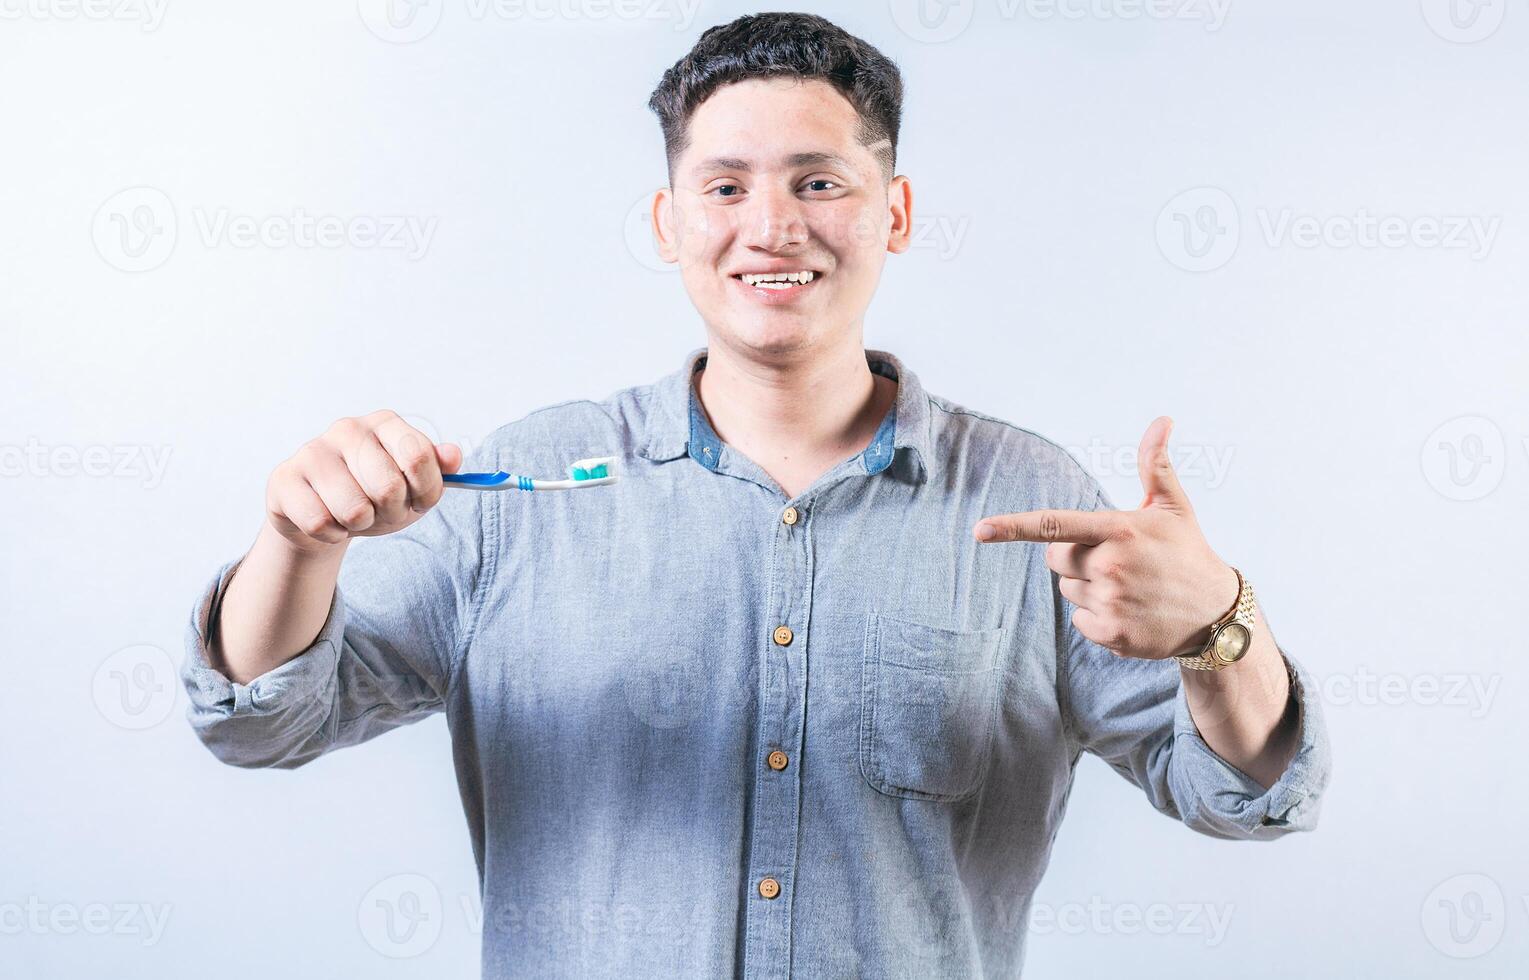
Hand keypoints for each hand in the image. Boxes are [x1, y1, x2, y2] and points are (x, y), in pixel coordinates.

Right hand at [265, 410, 461, 554]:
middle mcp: (348, 429)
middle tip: (382, 511)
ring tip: (355, 515)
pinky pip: (320, 523)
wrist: (322, 515)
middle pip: (389, 486)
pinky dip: (332, 534)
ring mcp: (312, 451)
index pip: (419, 456)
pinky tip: (329, 521)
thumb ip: (437, 470)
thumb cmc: (373, 495)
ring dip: (361, 525)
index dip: (425, 491)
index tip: (418, 501)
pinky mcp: (284, 478)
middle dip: (392, 512)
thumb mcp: (413, 485)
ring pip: (354, 509)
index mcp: (385, 423)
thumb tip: (453, 456)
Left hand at [972, 416, 1237, 660]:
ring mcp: (1111, 602)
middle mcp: (1111, 565)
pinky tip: (1130, 611)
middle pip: (1054, 559)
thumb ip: (1156, 464)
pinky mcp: (1113, 633)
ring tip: (1128, 587)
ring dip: (1089, 588)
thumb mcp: (1173, 507)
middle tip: (1115, 561)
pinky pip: (1080, 621)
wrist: (1216, 614)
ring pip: (1067, 590)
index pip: (1054, 526)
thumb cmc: (1187, 552)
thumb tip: (1162, 419)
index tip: (980, 530)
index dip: (1013, 527)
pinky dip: (1097, 617)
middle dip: (1074, 558)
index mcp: (1119, 530)